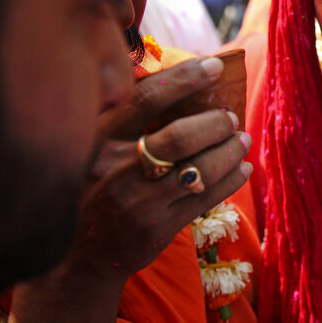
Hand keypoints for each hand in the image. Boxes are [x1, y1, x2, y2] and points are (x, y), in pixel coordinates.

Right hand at [69, 57, 251, 279]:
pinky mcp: (157, 227)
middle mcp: (116, 167)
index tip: (215, 66)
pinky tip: (242, 169)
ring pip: (197, 169)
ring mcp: (137, 200)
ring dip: (228, 151)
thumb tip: (187, 87)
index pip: (146, 98)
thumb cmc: (95, 189)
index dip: (185, 79)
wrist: (79, 256)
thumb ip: (130, 121)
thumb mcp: (98, 149)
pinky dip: (230, 180)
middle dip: (215, 122)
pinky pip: (204, 198)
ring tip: (243, 140)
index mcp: (100, 137)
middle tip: (232, 117)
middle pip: (179, 136)